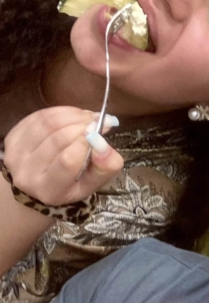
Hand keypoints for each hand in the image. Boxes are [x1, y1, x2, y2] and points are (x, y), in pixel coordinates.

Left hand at [3, 106, 123, 204]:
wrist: (36, 184)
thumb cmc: (69, 184)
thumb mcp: (92, 183)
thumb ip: (105, 167)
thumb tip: (102, 142)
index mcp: (50, 191)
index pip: (68, 160)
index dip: (86, 141)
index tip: (100, 130)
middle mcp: (27, 175)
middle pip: (57, 139)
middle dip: (82, 124)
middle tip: (96, 121)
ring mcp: (15, 155)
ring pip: (47, 123)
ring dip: (72, 115)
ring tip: (86, 117)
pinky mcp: (11, 138)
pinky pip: (37, 117)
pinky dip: (58, 111)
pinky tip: (71, 115)